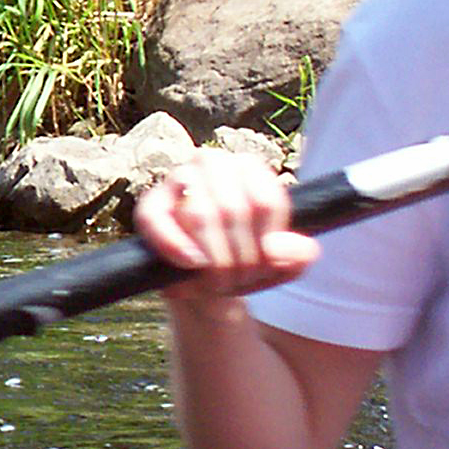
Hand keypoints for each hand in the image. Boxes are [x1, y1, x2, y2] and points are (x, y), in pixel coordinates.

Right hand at [133, 148, 317, 316]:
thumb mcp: (284, 265)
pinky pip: (156, 221)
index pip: (266, 203)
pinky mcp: (150, 207)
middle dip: (240, 259)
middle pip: (234, 211)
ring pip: (201, 215)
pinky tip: (192, 264)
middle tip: (239, 282)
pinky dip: (175, 245)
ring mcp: (177, 181)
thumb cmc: (245, 265)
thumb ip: (299, 255)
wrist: (206, 286)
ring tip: (218, 283)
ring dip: (214, 261)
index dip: (267, 244)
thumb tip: (276, 249)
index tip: (265, 266)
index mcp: (249, 168)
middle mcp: (213, 163)